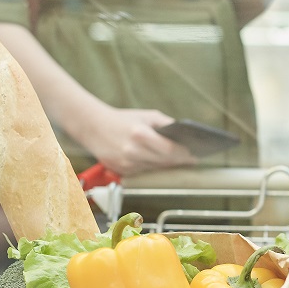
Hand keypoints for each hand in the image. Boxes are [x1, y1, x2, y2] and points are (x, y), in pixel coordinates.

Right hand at [76, 106, 195, 175]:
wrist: (93, 126)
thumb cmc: (122, 119)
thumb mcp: (147, 115)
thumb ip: (166, 124)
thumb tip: (185, 135)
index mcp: (140, 135)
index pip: (169, 150)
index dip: (184, 154)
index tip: (195, 155)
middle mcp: (133, 152)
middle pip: (164, 162)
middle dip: (180, 161)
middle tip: (191, 159)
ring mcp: (126, 164)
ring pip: (155, 169)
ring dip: (168, 166)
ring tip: (180, 161)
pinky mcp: (122, 171)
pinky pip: (144, 171)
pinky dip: (153, 167)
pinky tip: (161, 163)